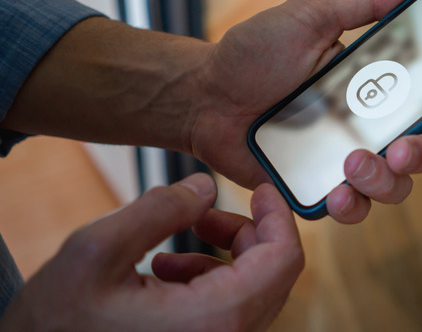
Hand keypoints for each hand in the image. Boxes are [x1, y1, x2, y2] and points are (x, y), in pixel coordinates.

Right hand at [0, 174, 302, 331]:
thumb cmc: (56, 325)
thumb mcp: (97, 250)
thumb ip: (160, 210)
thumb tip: (205, 187)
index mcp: (213, 319)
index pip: (283, 259)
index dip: (278, 215)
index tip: (261, 190)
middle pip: (273, 275)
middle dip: (245, 233)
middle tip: (204, 214)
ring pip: (251, 292)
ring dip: (223, 257)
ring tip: (173, 246)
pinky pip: (228, 312)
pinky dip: (208, 282)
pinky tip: (163, 270)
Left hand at [189, 0, 421, 222]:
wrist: (204, 95)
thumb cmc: (253, 53)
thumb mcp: (309, 16)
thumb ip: (363, 4)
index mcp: (372, 86)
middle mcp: (365, 125)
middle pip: (419, 153)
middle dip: (420, 156)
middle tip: (398, 149)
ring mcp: (341, 159)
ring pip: (391, 187)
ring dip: (384, 183)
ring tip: (352, 164)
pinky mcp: (316, 186)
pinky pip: (350, 208)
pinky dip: (351, 207)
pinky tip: (335, 194)